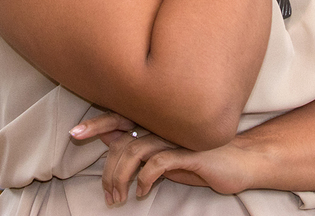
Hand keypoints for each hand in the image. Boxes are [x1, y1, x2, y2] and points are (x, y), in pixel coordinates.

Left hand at [70, 112, 257, 202]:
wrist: (240, 162)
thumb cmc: (199, 159)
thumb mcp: (164, 153)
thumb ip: (139, 144)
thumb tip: (108, 140)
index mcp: (156, 121)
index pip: (119, 117)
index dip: (96, 124)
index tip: (74, 134)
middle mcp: (164, 123)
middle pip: (121, 135)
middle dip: (107, 167)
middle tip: (106, 194)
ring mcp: (176, 135)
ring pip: (134, 150)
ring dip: (122, 178)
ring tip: (120, 199)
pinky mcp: (189, 151)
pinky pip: (157, 162)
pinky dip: (145, 179)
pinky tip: (142, 193)